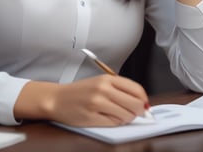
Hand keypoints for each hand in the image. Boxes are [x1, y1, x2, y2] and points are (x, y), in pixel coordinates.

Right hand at [14, 75, 148, 126]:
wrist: (57, 99)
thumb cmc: (80, 91)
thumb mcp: (100, 82)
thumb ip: (119, 89)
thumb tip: (141, 102)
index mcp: (107, 79)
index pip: (136, 89)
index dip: (144, 99)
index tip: (145, 104)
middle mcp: (103, 89)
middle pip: (135, 104)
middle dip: (139, 111)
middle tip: (135, 113)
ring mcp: (97, 104)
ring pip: (126, 116)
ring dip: (126, 118)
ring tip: (118, 114)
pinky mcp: (92, 117)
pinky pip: (114, 124)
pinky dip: (115, 123)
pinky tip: (108, 118)